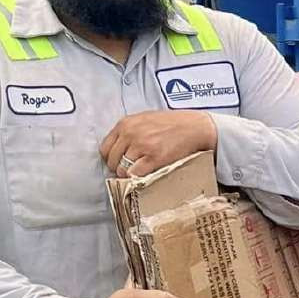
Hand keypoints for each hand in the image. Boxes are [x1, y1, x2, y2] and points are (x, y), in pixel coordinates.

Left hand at [100, 111, 218, 177]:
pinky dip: (137, 178)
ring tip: (138, 173)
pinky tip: (145, 175)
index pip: (105, 148)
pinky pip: (135, 174)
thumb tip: (118, 148)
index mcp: (126, 123)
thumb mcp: (145, 119)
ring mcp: (141, 146)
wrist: (194, 127)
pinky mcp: (153, 158)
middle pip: (112, 160)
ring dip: (128, 175)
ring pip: (122, 169)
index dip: (111, 158)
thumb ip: (129, 131)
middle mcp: (130, 134)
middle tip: (128, 171)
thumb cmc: (172, 123)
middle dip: (118, 168)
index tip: (118, 162)